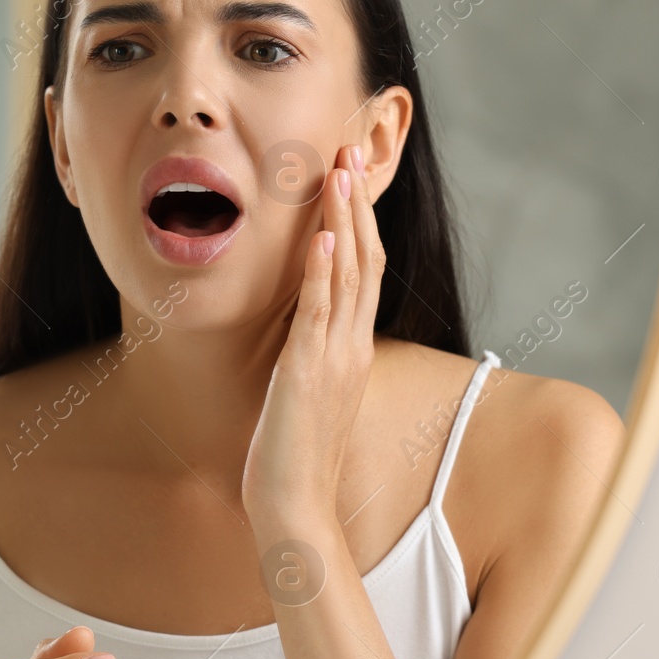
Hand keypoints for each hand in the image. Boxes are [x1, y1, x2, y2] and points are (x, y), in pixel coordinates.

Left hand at [242, 145, 381, 528]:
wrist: (295, 507)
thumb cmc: (294, 457)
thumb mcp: (308, 395)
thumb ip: (312, 358)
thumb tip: (302, 333)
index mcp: (353, 350)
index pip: (364, 271)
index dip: (359, 221)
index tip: (348, 177)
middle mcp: (352, 347)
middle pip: (364, 259)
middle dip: (356, 203)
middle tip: (348, 151)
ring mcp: (334, 358)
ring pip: (347, 275)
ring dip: (343, 220)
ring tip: (337, 172)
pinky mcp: (308, 373)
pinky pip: (319, 313)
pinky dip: (322, 271)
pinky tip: (322, 235)